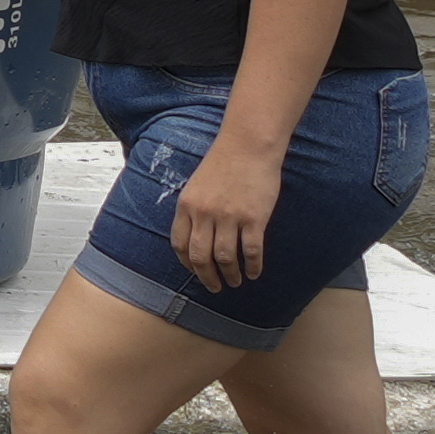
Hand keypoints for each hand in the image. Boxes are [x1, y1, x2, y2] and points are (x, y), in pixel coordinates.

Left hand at [169, 135, 281, 288]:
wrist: (248, 146)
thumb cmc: (223, 163)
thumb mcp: (196, 185)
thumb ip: (193, 210)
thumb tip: (196, 236)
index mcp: (187, 206)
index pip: (180, 244)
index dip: (187, 264)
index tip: (195, 273)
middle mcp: (204, 214)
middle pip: (200, 257)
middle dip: (207, 277)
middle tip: (215, 287)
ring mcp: (229, 217)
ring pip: (225, 258)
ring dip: (230, 275)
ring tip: (236, 282)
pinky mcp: (254, 218)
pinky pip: (252, 251)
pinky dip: (253, 266)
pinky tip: (254, 273)